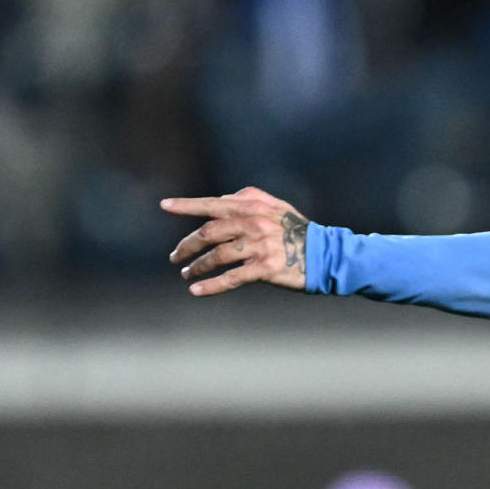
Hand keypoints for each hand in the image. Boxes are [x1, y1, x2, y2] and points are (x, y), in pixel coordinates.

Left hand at [163, 188, 309, 295]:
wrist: (325, 254)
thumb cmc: (298, 230)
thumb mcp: (276, 206)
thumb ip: (249, 198)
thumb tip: (223, 198)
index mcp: (252, 207)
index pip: (212, 204)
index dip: (186, 205)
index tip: (164, 206)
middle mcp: (252, 224)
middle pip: (208, 234)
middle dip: (187, 246)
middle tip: (176, 257)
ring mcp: (258, 247)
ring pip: (217, 257)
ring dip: (197, 266)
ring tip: (187, 274)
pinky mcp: (264, 269)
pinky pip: (231, 278)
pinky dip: (211, 285)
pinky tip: (197, 290)